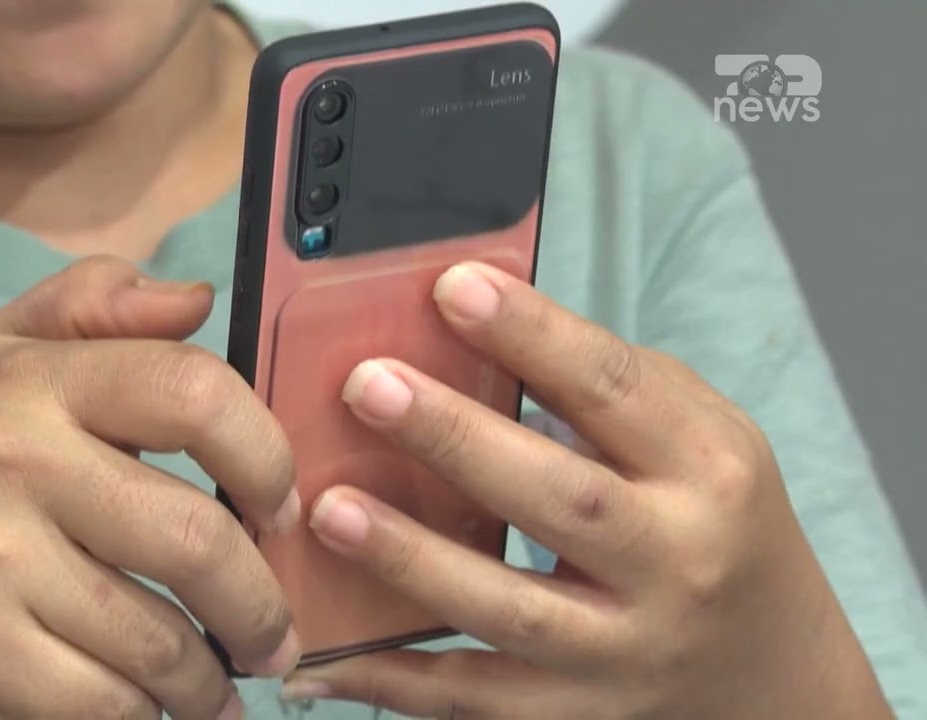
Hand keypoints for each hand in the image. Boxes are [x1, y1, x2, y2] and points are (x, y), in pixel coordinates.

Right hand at [0, 257, 299, 719]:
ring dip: (213, 676)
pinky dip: (150, 715)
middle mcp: (5, 457)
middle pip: (197, 538)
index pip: (193, 391)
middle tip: (271, 632)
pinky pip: (110, 703)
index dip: (265, 454)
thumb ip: (94, 306)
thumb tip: (201, 298)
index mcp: (28, 378)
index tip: (279, 506)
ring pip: (162, 640)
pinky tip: (160, 708)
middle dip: (259, 603)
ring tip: (224, 679)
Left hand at [280, 262, 890, 718]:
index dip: (532, 334)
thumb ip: (603, 389)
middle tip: (367, 386)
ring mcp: (626, 650)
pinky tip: (322, 657)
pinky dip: (396, 683)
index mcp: (707, 471)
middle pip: (562, 499)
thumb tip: (477, 335)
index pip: (615, 390)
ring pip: (512, 610)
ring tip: (330, 511)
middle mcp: (676, 564)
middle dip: (456, 438)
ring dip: (412, 560)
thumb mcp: (696, 437)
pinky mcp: (578, 713)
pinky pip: (476, 701)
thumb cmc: (713, 520)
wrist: (769, 666)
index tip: (452, 286)